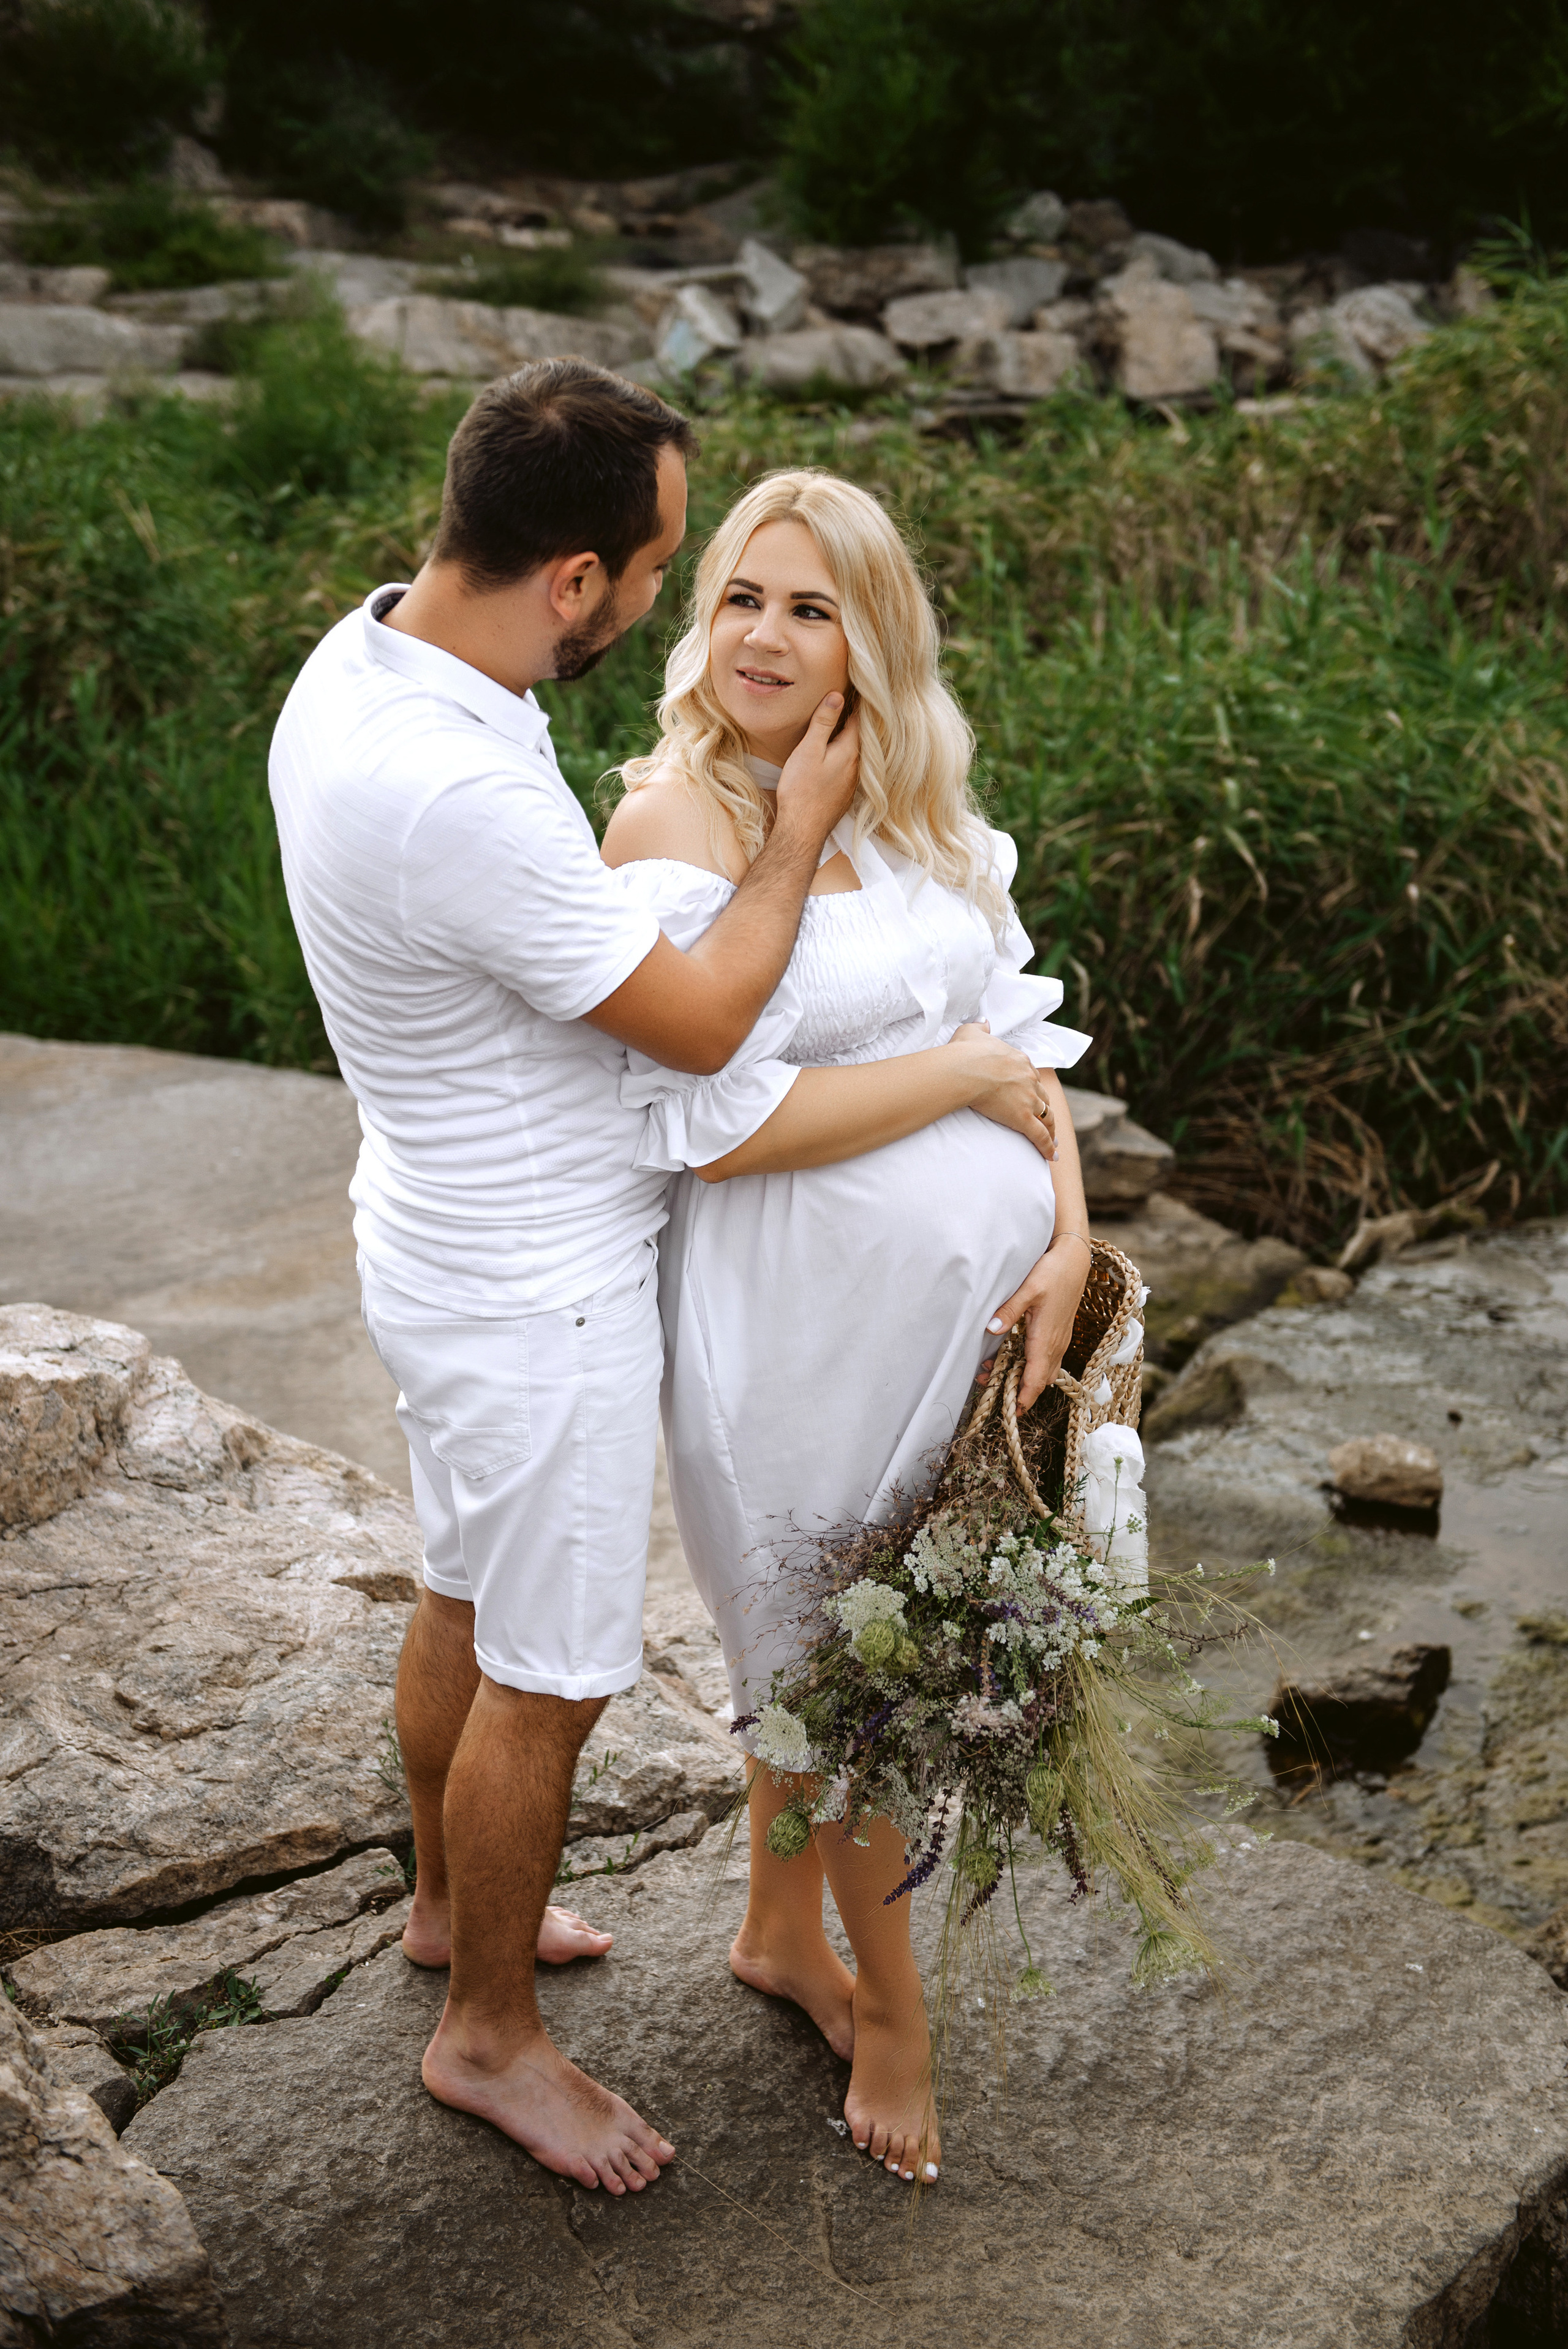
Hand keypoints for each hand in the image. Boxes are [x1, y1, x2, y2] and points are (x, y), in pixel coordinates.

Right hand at [772, 694, 859, 844]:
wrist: (803, 829)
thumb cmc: (802, 789)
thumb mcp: (809, 750)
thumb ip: (824, 722)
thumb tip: (837, 696)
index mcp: (851, 750)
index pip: (861, 719)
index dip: (859, 701)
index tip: (862, 686)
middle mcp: (857, 765)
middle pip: (861, 735)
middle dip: (858, 718)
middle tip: (859, 697)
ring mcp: (852, 780)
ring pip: (856, 751)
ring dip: (853, 736)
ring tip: (850, 719)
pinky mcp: (845, 792)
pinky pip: (850, 765)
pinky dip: (847, 753)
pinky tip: (839, 750)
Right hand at [947, 1022, 1056, 1162]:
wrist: (965, 1069)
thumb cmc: (965, 1052)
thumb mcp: (972, 1032)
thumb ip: (981, 1028)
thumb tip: (985, 1022)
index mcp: (1019, 1061)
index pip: (1030, 1076)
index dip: (1032, 1087)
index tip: (1032, 1095)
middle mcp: (1029, 1079)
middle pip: (1043, 1097)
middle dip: (1046, 1109)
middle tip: (1047, 1120)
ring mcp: (1028, 1099)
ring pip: (1046, 1116)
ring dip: (1051, 1129)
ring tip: (1052, 1141)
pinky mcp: (1023, 1117)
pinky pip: (1040, 1135)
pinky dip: (1047, 1147)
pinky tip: (1051, 1157)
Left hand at [975, 1240, 1090, 1410]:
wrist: (1075, 1261)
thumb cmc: (1052, 1273)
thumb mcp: (1027, 1289)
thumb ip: (1008, 1311)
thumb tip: (991, 1329)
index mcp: (1046, 1339)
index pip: (1035, 1378)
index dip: (1024, 1398)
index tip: (1013, 1413)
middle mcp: (1055, 1345)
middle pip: (1039, 1380)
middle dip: (1018, 1392)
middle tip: (990, 1389)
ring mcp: (1060, 1340)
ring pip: (1044, 1371)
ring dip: (1024, 1380)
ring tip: (995, 1375)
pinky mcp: (1060, 1334)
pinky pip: (1048, 1361)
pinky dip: (1032, 1368)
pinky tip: (1016, 1362)